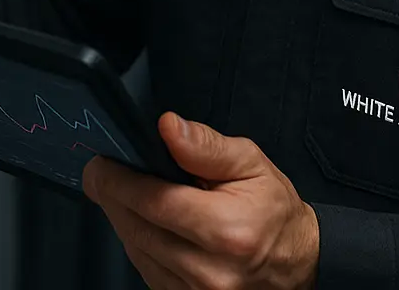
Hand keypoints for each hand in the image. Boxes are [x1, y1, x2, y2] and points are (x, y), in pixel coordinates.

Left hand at [82, 112, 318, 289]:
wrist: (296, 262)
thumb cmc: (274, 212)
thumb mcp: (251, 164)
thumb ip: (206, 146)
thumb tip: (169, 127)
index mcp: (226, 231)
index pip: (153, 202)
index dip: (118, 181)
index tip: (101, 165)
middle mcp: (209, 270)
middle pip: (137, 228)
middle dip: (113, 197)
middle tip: (102, 173)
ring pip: (136, 251)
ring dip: (123, 220)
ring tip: (122, 193)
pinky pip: (146, 270)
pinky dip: (138, 243)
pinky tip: (143, 222)